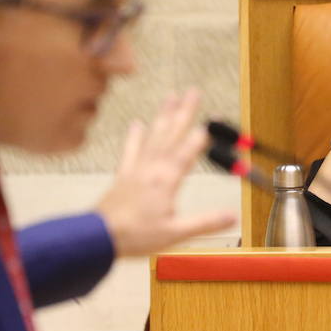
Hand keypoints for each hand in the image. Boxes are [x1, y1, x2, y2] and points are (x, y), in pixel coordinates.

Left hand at [97, 89, 236, 256]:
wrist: (97, 238)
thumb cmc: (134, 235)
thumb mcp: (175, 233)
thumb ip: (205, 222)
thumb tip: (233, 216)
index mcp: (166, 180)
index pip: (188, 152)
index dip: (201, 136)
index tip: (213, 121)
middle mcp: (152, 169)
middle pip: (171, 134)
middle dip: (184, 112)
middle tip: (193, 92)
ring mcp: (137, 169)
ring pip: (154, 136)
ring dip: (163, 116)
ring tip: (171, 97)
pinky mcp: (124, 175)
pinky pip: (131, 150)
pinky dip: (134, 136)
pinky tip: (137, 123)